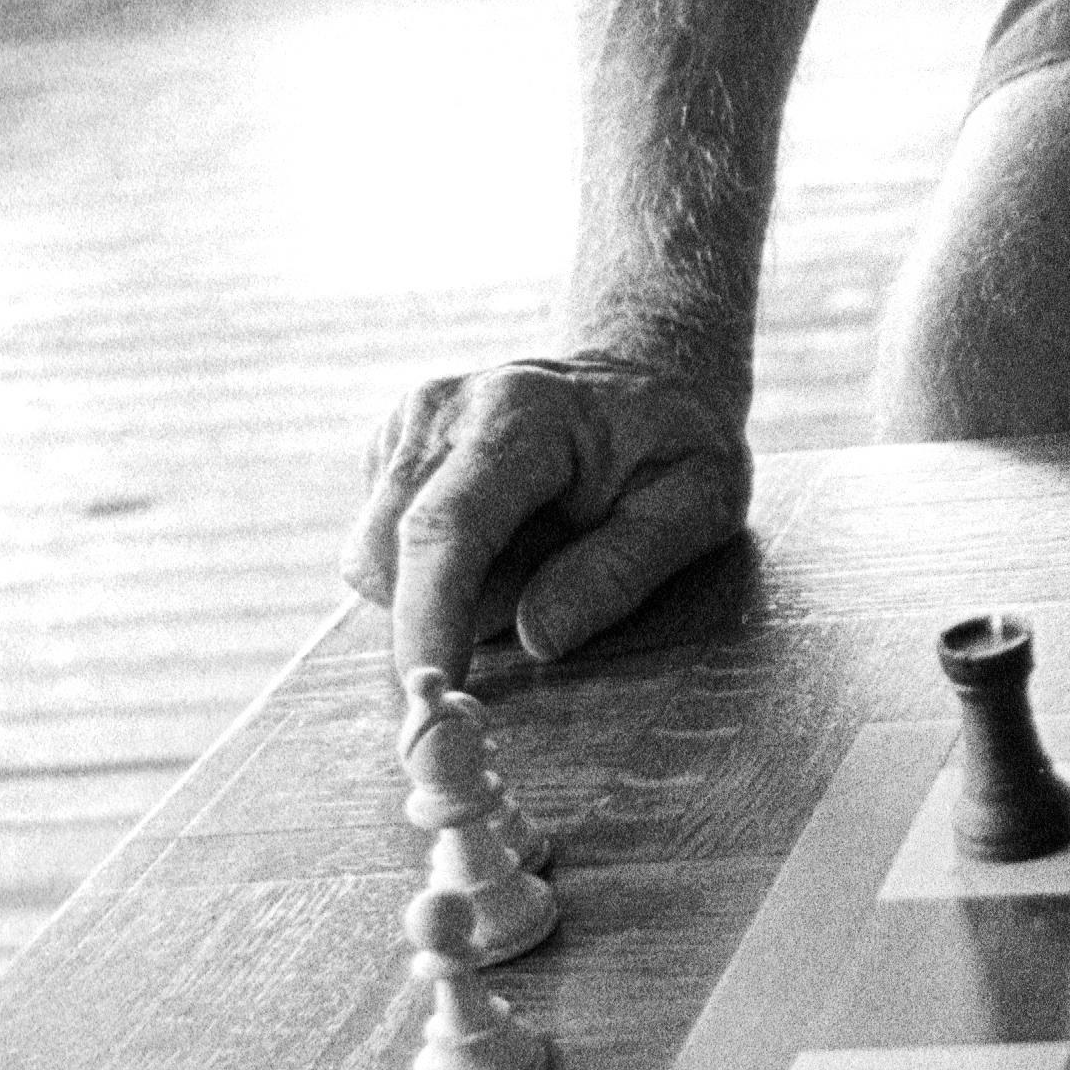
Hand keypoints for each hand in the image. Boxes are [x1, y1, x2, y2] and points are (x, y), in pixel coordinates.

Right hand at [344, 354, 752, 688]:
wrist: (636, 377)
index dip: (428, 617)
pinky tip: (497, 533)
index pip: (447, 528)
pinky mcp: (387, 449)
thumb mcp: (697, 504)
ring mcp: (406, 425)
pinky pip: (377, 548)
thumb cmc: (671, 446)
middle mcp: (444, 410)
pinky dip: (433, 567)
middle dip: (456, 607)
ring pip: (372, 561)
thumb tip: (537, 637)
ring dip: (446, 589)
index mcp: (522, 414)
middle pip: (392, 557)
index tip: (429, 692)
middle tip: (551, 578)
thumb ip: (621, 571)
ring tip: (530, 548)